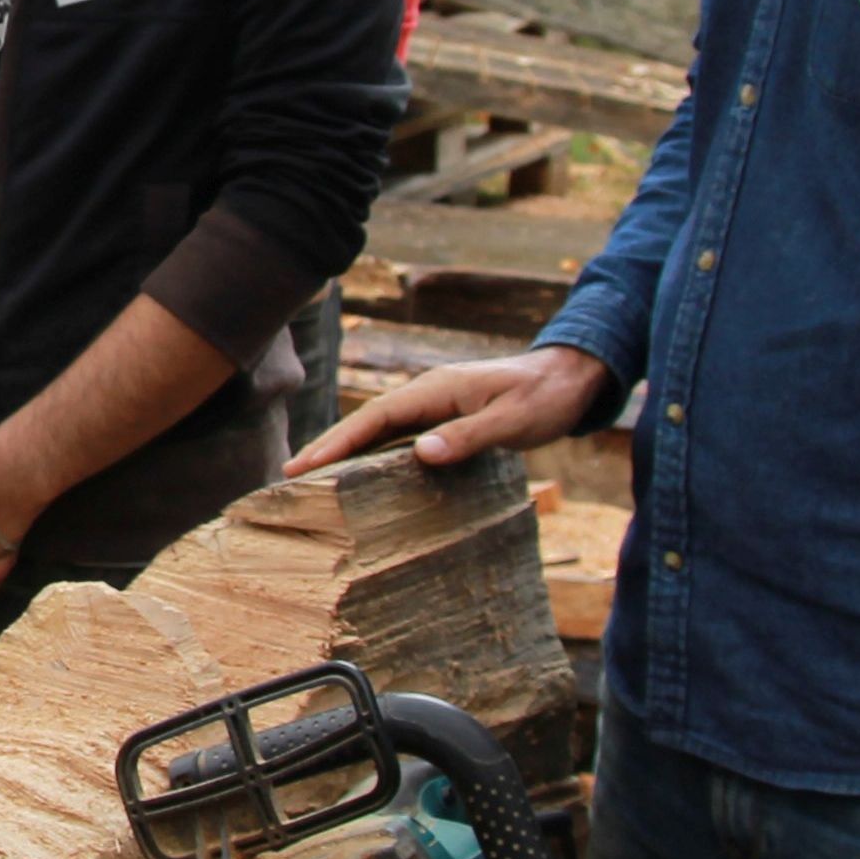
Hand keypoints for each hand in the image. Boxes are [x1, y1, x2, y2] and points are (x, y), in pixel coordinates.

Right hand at [289, 346, 612, 478]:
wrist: (571, 379)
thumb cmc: (544, 399)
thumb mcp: (512, 420)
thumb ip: (468, 435)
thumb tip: (420, 452)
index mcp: (434, 389)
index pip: (373, 417)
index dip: (337, 441)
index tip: (304, 465)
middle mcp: (427, 394)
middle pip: (366, 423)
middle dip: (327, 447)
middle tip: (288, 476)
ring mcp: (434, 406)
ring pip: (379, 431)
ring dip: (346, 452)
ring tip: (312, 480)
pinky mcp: (445, 418)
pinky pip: (399, 437)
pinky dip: (373, 453)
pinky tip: (361, 474)